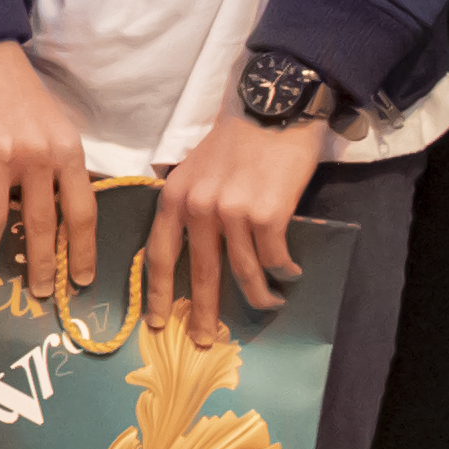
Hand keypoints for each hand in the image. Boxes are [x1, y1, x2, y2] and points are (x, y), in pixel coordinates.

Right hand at [0, 42, 93, 302]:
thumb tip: (61, 216)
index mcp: (67, 151)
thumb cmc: (18, 93)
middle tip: (37, 294)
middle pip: (40, 226)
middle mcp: (38, 157)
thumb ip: (60, 166)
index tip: (79, 280)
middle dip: (39, 267)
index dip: (81, 251)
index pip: (81, 212)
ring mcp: (0, 156)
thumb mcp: (55, 126)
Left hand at [140, 109, 328, 339]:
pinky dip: (283, 270)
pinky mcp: (268, 214)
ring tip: (268, 304)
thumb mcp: (193, 168)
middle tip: (205, 340)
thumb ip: (187, 202)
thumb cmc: (235, 140)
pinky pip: (275, 257)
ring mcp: (233, 213)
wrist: (271, 108)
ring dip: (258, 294)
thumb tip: (188, 241)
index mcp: (174, 198)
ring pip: (243, 271)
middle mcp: (199, 209)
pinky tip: (290, 274)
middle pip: (201, 273)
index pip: (161, 255)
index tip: (158, 321)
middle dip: (203, 312)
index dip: (158, 292)